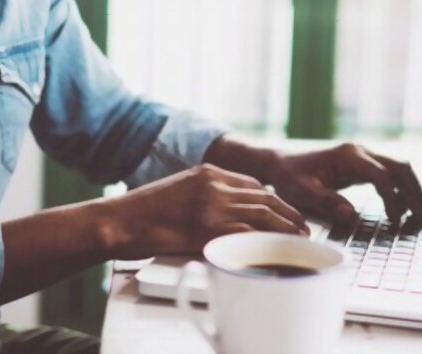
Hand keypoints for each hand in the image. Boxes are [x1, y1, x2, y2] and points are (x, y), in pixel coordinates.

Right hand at [108, 164, 308, 258]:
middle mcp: (214, 185)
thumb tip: (224, 214)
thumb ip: (203, 196)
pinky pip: (247, 234)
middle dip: (288, 213)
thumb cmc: (141, 212)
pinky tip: (277, 250)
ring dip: (286, 228)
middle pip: (264, 197)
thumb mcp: (177, 190)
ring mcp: (212, 206)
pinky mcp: (207, 228)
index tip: (285, 212)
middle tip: (303, 227)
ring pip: (262, 214)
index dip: (274, 200)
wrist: (118, 220)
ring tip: (300, 239)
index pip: (252, 184)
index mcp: (207, 172)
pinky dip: (267, 242)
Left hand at [205, 137, 421, 234]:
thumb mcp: (302, 192)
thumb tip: (350, 215)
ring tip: (416, 219)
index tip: (395, 222)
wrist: (280, 164)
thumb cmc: (289, 177)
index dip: (392, 200)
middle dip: (414, 194)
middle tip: (420, 221)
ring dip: (412, 192)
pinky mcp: (363, 164)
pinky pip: (391, 174)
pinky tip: (401, 211)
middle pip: (401, 168)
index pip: (382, 176)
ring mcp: (364, 156)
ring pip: (401, 169)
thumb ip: (326, 202)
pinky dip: (401, 191)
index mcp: (348, 157)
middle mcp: (361, 152)